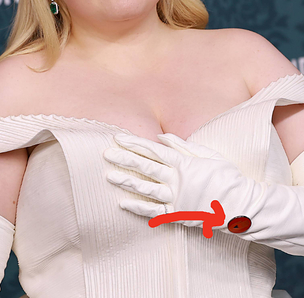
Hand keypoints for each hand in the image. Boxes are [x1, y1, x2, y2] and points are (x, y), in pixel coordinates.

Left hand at [103, 133, 263, 228]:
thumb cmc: (227, 177)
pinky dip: (138, 208)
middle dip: (124, 159)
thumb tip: (161, 137)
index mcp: (184, 163)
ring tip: (109, 176)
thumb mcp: (208, 155)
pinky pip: (155, 212)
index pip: (153, 150)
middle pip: (146, 167)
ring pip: (146, 189)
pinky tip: (123, 203)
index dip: (134, 143)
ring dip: (127, 182)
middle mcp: (177, 180)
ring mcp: (177, 198)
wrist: (243, 206)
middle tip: (106, 154)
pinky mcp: (179, 214)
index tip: (118, 138)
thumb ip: (182, 146)